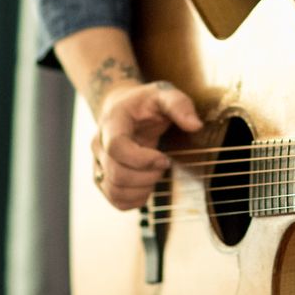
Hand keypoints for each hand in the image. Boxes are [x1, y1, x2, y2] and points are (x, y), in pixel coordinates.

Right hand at [91, 80, 202, 210]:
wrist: (124, 108)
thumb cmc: (145, 103)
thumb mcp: (164, 94)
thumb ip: (179, 106)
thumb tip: (195, 125)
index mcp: (112, 122)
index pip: (117, 148)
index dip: (143, 159)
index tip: (165, 158)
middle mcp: (99, 145)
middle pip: (117, 174)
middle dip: (147, 176)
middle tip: (165, 164)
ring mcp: (98, 163)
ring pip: (115, 191)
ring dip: (142, 190)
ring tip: (156, 174)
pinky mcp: (103, 178)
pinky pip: (115, 200)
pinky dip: (135, 200)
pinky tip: (148, 186)